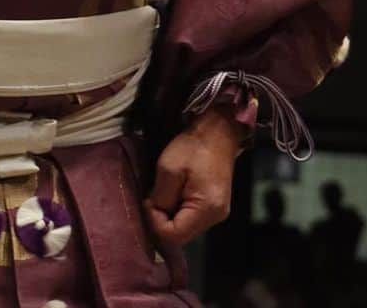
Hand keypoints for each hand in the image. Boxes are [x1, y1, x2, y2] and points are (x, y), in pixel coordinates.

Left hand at [144, 108, 241, 247]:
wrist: (218, 131)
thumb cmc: (193, 146)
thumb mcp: (169, 168)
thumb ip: (160, 197)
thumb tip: (153, 214)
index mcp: (206, 209)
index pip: (173, 236)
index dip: (155, 222)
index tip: (149, 200)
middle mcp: (215, 218)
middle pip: (180, 235)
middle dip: (161, 219)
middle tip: (153, 196)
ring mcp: (217, 213)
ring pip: (185, 227)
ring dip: (169, 214)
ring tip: (165, 191)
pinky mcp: (215, 206)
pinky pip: (191, 217)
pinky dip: (179, 209)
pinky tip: (175, 191)